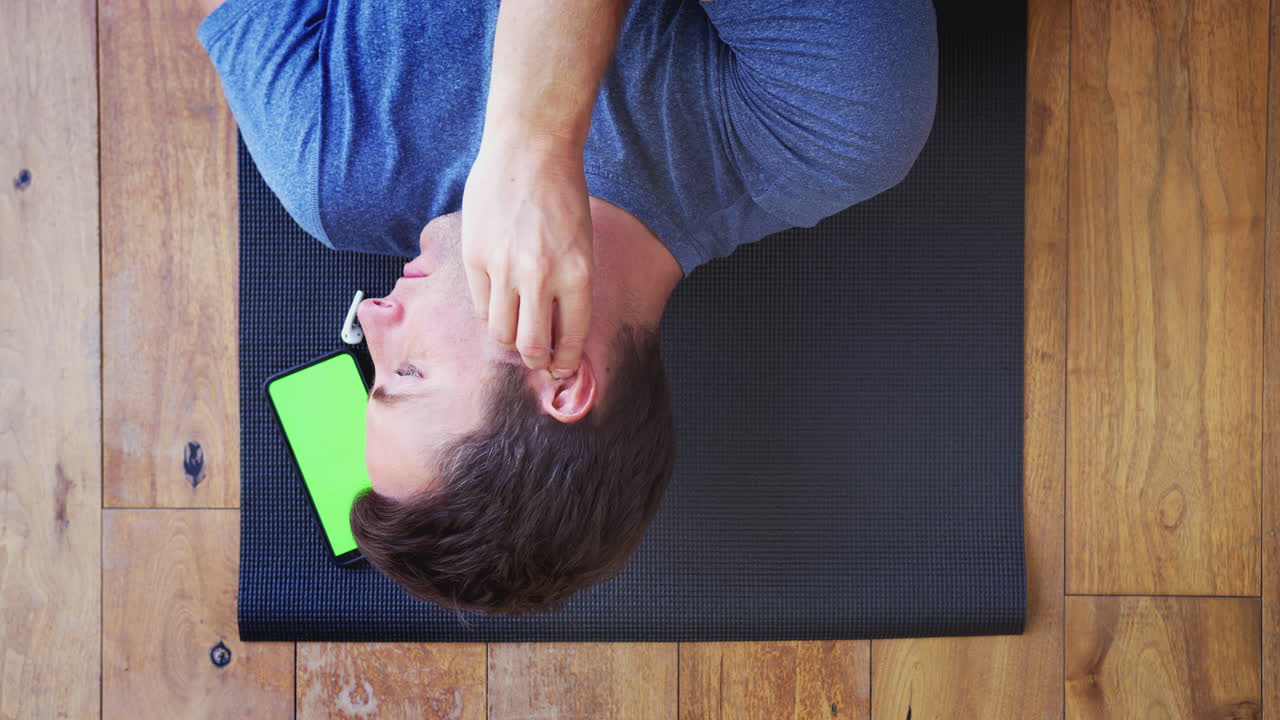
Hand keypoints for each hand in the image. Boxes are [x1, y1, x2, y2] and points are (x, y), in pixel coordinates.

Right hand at [460, 132, 593, 377]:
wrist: (530, 149)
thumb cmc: (562, 194)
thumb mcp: (582, 244)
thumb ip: (571, 286)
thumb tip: (560, 329)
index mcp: (577, 273)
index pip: (573, 336)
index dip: (566, 360)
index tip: (563, 368)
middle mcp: (540, 275)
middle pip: (532, 344)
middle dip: (537, 360)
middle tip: (538, 360)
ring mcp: (504, 266)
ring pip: (501, 331)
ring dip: (510, 341)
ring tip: (516, 335)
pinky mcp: (475, 255)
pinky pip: (480, 304)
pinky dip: (490, 313)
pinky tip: (498, 305)